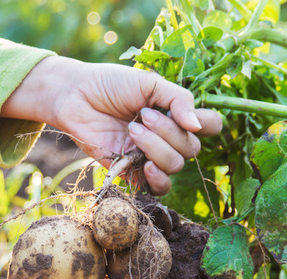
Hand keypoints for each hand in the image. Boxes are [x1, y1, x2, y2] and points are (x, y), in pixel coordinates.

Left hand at [1, 56, 221, 194]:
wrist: (75, 97)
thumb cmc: (111, 85)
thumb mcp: (149, 83)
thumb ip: (177, 100)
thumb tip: (197, 126)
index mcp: (176, 114)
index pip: (211, 126)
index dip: (208, 124)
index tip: (186, 116)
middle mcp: (168, 137)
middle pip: (192, 148)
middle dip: (169, 132)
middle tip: (143, 115)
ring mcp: (151, 156)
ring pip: (175, 165)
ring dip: (157, 147)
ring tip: (132, 130)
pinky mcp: (133, 172)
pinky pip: (159, 188)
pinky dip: (157, 177)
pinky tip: (145, 164)